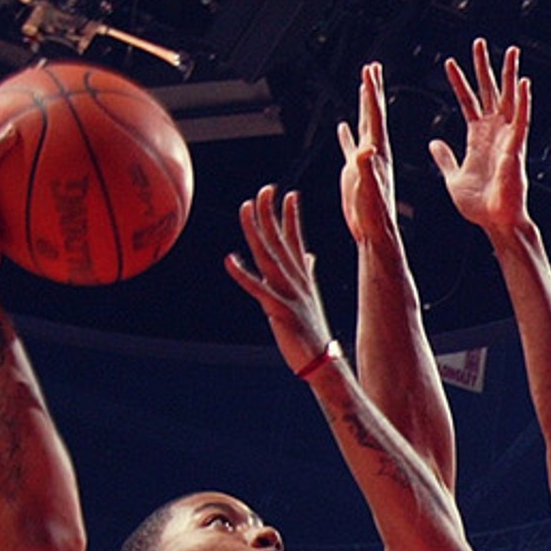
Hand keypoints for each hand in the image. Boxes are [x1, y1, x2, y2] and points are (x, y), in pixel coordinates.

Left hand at [225, 186, 334, 375]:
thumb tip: (310, 256)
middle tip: (264, 189)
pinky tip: (229, 260)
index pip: (296, 240)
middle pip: (280, 240)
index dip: (291, 217)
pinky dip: (242, 274)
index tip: (289, 194)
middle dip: (271, 213)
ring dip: (255, 231)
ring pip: (268, 256)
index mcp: (302, 277)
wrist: (321, 361)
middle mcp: (296, 280)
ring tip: (246, 208)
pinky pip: (257, 289)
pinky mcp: (279, 310)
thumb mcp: (309, 297)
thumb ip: (307, 273)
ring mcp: (288, 293)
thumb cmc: (311, 332)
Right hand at [338, 63, 399, 259]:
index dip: (371, 93)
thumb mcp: (370, 190)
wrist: (374, 232)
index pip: (374, 116)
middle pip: (373, 114)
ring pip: (364, 126)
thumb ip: (367, 169)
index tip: (370, 71)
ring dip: (363, 106)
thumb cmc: (374, 215)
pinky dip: (347, 135)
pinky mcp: (354, 173)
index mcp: (378, 153)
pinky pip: (350, 147)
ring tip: (363, 87)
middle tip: (372, 67)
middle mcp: (373, 153)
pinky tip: (343, 127)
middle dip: (372, 90)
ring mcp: (364, 161)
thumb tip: (365, 149)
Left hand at [430, 41, 530, 237]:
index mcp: (477, 137)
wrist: (494, 221)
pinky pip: (521, 119)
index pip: (467, 101)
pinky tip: (524, 83)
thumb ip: (445, 157)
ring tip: (511, 51)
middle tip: (479, 42)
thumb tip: (433, 143)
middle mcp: (494, 132)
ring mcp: (507, 137)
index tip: (450, 63)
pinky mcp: (516, 146)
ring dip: (509, 75)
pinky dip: (523, 101)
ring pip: (508, 98)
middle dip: (483, 67)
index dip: (459, 82)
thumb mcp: (453, 177)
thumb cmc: (478, 205)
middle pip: (489, 91)